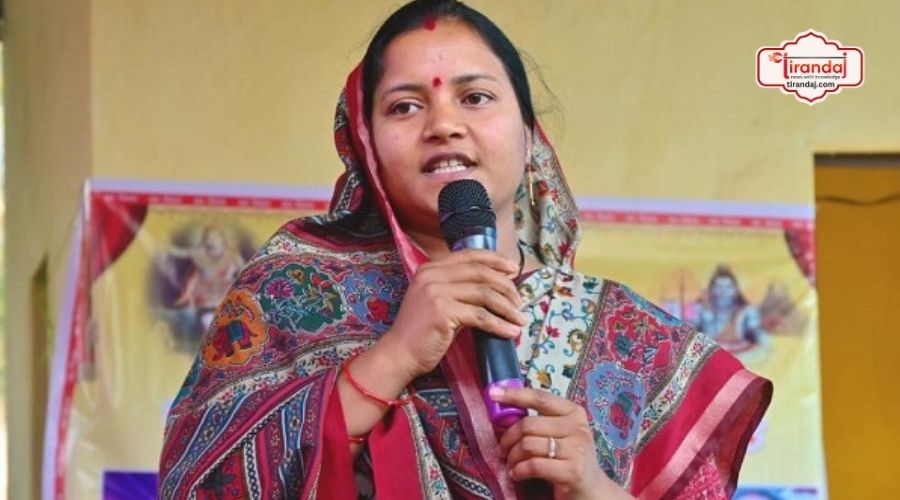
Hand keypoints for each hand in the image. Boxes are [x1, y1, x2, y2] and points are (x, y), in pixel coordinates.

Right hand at [382, 249, 526, 379]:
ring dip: (507, 307)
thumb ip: (461, 290)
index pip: (469, 255)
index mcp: (430, 268)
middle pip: (481, 272)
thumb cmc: (422, 332)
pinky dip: (499, 325)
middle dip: (506, 286)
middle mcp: (432, 275)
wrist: (400, 354)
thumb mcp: (439, 302)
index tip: (514, 269)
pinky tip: (510, 332)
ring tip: (519, 319)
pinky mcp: (442, 311)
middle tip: (520, 301)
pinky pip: (480, 316)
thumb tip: (497, 286)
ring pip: (484, 294)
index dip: (495, 260)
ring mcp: (436, 292)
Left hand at [495, 387, 630, 499]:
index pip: (540, 398)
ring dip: (513, 457)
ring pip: (528, 445)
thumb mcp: (560, 435)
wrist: (591, 490)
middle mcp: (578, 427)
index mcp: (573, 412)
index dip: (514, 394)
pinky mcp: (572, 471)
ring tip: (512, 465)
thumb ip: (539, 423)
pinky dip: (519, 470)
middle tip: (502, 450)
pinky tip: (517, 474)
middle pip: (528, 425)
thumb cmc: (569, 458)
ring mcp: (577, 449)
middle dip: (508, 438)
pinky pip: (533, 465)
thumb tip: (503, 413)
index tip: (493, 393)